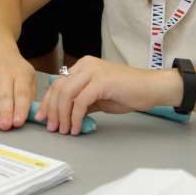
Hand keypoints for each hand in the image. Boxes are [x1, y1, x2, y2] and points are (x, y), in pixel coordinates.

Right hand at [0, 40, 36, 130]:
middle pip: (5, 95)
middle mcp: (5, 72)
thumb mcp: (29, 77)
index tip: (18, 122)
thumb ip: (30, 95)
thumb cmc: (16, 69)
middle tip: (5, 126)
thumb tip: (31, 115)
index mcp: (21, 73)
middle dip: (5, 112)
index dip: (20, 108)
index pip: (21, 92)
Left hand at [35, 56, 174, 134]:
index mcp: (83, 65)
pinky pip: (80, 101)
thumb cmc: (129, 92)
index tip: (44, 116)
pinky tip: (76, 127)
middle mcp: (85, 65)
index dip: (48, 101)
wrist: (152, 88)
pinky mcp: (101, 81)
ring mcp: (93, 71)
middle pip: (58, 87)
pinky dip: (75, 116)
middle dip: (51, 109)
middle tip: (51, 127)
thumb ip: (82, 102)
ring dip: (61, 115)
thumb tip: (65, 115)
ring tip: (63, 130)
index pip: (58, 82)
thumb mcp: (99, 97)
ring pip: (66, 93)